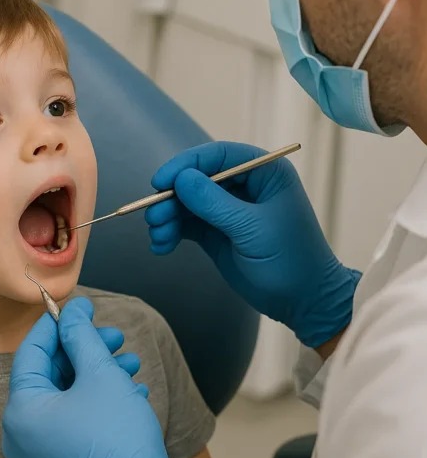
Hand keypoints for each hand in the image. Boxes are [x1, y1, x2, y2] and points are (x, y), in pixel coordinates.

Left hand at [2, 298, 193, 457]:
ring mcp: (39, 454)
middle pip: (50, 374)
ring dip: (98, 375)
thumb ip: (81, 338)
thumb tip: (72, 311)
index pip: (32, 351)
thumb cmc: (117, 440)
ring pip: (66, 397)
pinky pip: (72, 421)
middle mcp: (21, 434)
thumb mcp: (100, 376)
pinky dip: (96, 402)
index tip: (83, 307)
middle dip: (86, 351)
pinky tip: (130, 391)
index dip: (59, 324)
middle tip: (115, 336)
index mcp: (21, 410)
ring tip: (131, 363)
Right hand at [147, 141, 359, 349]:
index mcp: (265, 173)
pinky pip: (187, 224)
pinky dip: (172, 233)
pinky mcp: (217, 232)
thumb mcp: (252, 230)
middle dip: (172, 197)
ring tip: (158, 237)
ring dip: (168, 217)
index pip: (218, 155)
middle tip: (154, 217)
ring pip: (188, 202)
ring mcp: (229, 210)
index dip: (186, 164)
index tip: (160, 182)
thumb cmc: (290, 260)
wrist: (303, 302)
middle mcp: (245, 186)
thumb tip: (181, 179)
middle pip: (197, 178)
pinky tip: (162, 247)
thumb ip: (215, 203)